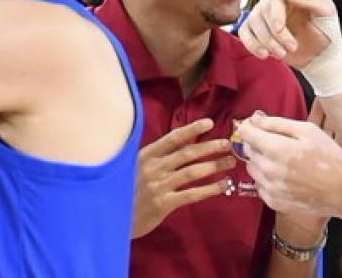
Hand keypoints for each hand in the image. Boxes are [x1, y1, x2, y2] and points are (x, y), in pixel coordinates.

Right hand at [131, 118, 235, 238]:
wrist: (112, 218)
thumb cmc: (127, 190)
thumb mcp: (137, 167)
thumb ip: (158, 157)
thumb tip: (185, 143)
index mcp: (146, 155)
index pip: (172, 138)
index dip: (192, 129)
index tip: (209, 123)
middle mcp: (153, 167)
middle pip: (187, 153)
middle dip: (209, 147)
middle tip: (227, 144)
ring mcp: (158, 185)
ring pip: (192, 172)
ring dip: (214, 166)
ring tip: (230, 162)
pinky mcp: (163, 203)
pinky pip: (191, 194)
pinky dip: (209, 189)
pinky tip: (222, 186)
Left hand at [236, 113, 341, 217]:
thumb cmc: (330, 157)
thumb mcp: (308, 131)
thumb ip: (277, 123)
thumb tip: (255, 118)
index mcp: (276, 148)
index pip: (246, 132)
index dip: (249, 125)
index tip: (257, 124)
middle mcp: (268, 169)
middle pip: (247, 149)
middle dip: (256, 141)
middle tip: (274, 140)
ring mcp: (270, 188)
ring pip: (251, 168)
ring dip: (260, 160)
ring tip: (281, 159)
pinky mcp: (274, 202)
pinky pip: (259, 185)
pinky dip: (266, 178)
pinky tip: (283, 175)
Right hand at [238, 0, 337, 64]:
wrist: (320, 52)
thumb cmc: (326, 28)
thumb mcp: (326, 12)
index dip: (275, 11)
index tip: (279, 28)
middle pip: (265, 9)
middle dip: (276, 33)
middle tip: (292, 48)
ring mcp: (263, 9)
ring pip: (254, 21)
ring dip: (267, 41)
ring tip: (282, 54)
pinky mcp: (255, 26)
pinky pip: (244, 31)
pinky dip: (252, 44)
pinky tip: (264, 55)